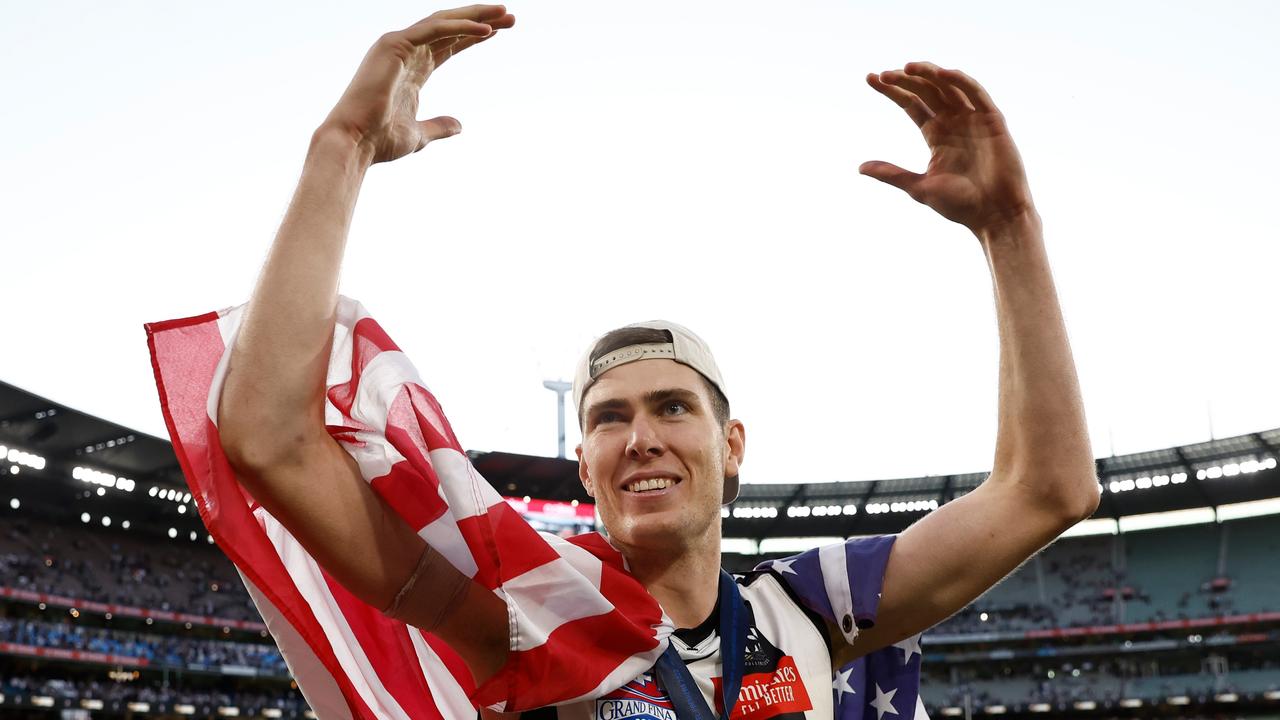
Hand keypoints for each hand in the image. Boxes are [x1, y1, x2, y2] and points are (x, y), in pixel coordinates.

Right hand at [319, 5, 515, 163]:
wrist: (355, 142)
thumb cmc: (380, 140)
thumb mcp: (420, 134)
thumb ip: (439, 126)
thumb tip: (460, 125)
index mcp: (411, 69)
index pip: (447, 44)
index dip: (472, 36)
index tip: (498, 31)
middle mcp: (404, 51)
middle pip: (450, 28)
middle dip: (480, 19)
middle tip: (510, 16)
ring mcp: (398, 45)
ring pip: (444, 21)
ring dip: (476, 15)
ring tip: (505, 13)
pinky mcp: (394, 44)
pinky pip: (435, 29)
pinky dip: (461, 27)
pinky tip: (487, 30)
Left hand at [860, 62, 1033, 237]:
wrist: (994, 216)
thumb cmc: (960, 205)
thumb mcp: (919, 187)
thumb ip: (891, 173)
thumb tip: (860, 167)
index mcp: (936, 134)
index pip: (911, 103)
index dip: (892, 90)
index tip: (869, 78)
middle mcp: (953, 122)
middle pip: (926, 91)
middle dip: (905, 80)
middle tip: (882, 75)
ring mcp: (973, 119)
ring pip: (949, 86)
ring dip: (929, 74)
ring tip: (907, 67)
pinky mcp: (993, 120)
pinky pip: (976, 93)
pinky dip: (960, 81)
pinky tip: (941, 74)